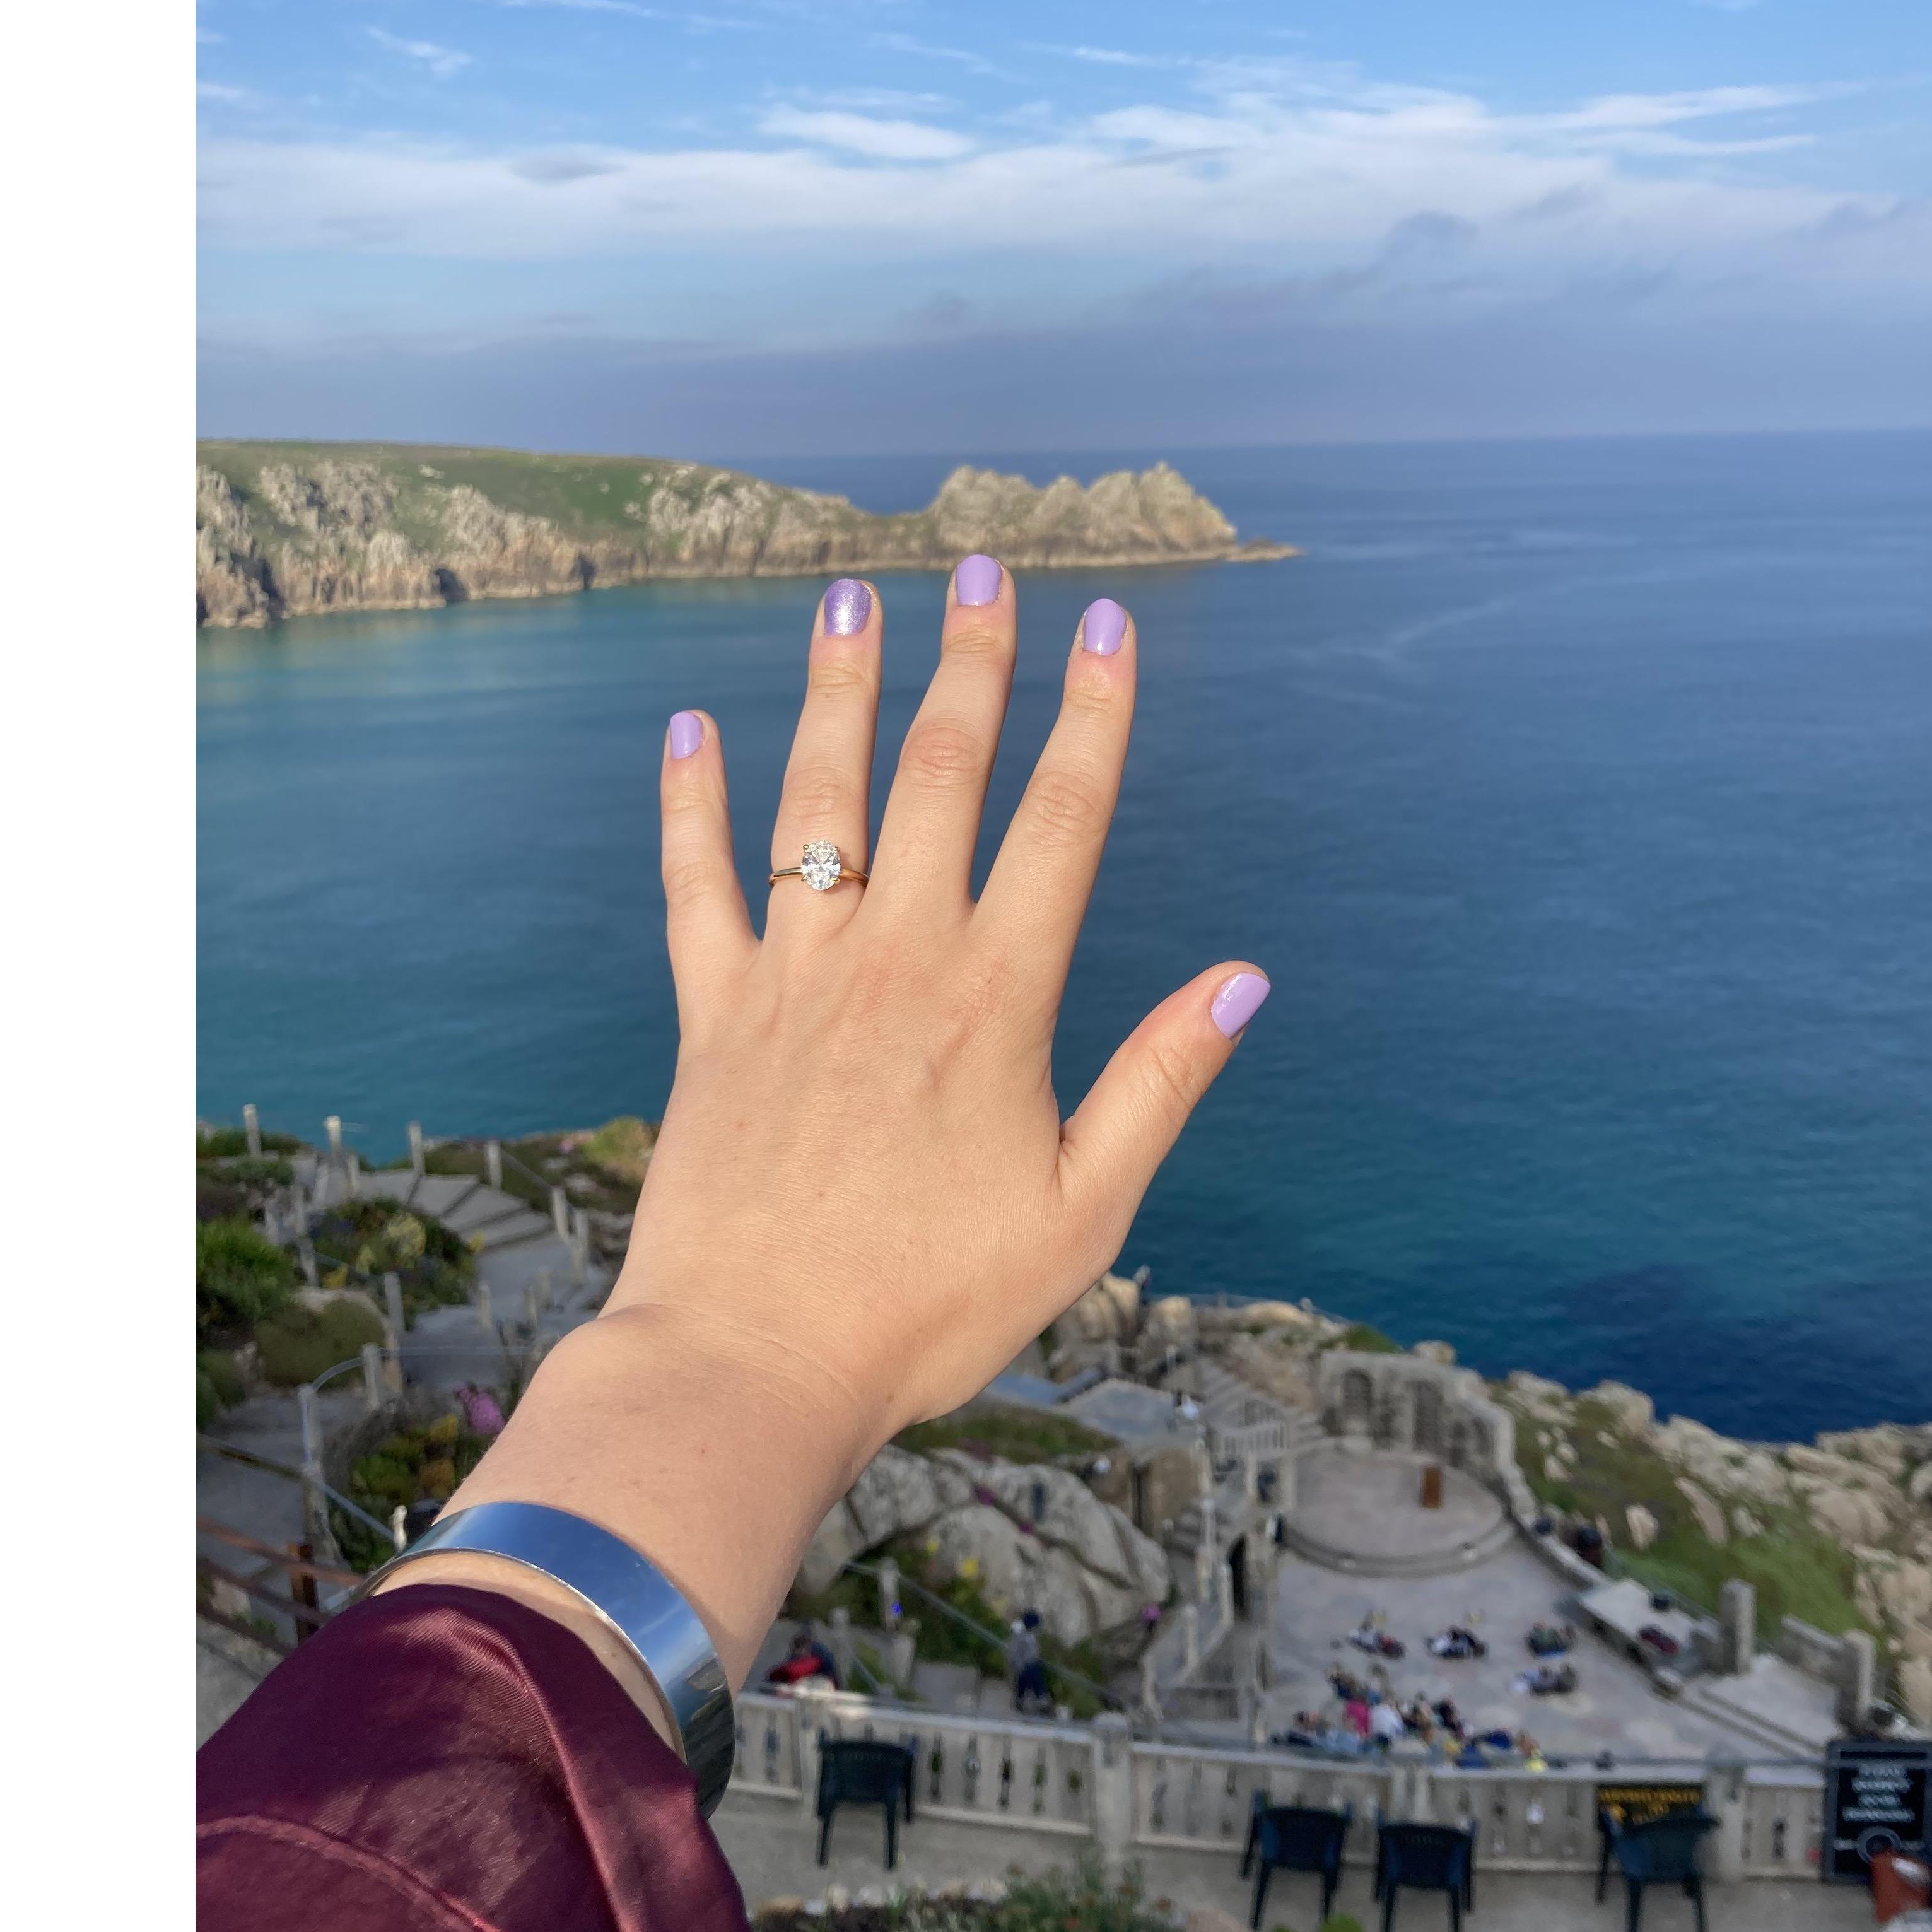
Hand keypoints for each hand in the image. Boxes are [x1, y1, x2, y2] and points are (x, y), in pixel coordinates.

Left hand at [429, 563, 1266, 1688]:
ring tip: (852, 596)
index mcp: (998, 1000)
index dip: (1093, 712)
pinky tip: (688, 727)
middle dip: (972, 661)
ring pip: (819, 799)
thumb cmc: (930, 1308)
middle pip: (941, 774)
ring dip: (840, 690)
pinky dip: (691, 802)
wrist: (752, 1366)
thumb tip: (1243, 981)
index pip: (1061, 819)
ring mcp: (794, 978)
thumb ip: (1160, 1084)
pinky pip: (697, 884)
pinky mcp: (714, 1017)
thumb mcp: (1082, 1212)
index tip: (1108, 621)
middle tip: (983, 565)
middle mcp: (895, 960)